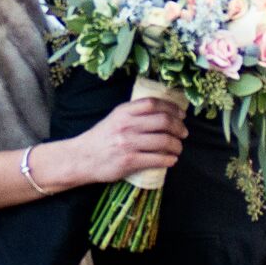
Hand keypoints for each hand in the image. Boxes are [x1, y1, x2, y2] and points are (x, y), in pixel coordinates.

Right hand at [61, 95, 187, 188]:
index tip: (182, 114)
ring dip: (177, 145)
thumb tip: (162, 113)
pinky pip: (157, 159)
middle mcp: (126, 125)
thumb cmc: (101, 139)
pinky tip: (171, 160)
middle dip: (179, 127)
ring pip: (163, 141)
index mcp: (123, 112)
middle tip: (184, 133)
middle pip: (163, 121)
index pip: (153, 103)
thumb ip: (134, 114)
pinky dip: (169, 159)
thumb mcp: (114, 119)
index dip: (172, 107)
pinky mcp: (129, 161)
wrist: (81, 158)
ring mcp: (128, 143)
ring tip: (178, 148)